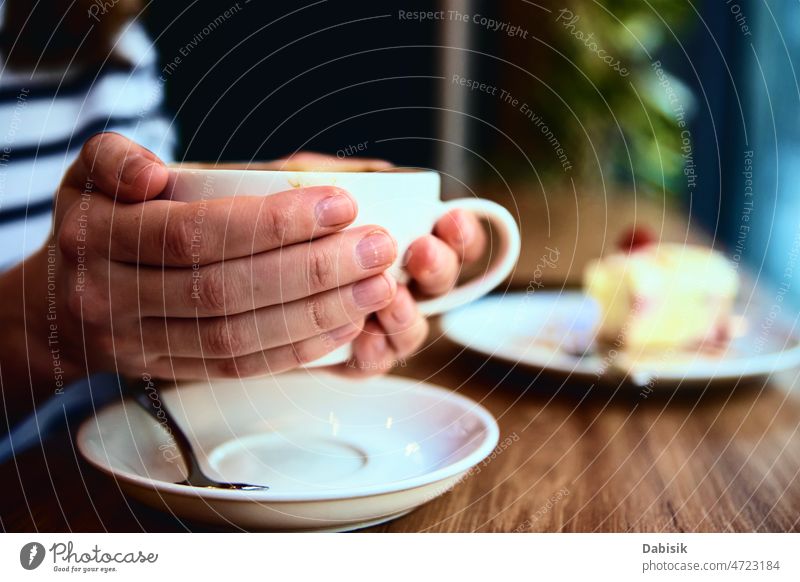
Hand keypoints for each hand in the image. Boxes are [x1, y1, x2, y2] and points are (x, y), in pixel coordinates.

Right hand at [11, 134, 400, 386]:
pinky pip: (239, 368)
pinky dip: (297, 350)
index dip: (273, 223)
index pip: (197, 234)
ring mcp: (141, 344)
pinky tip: (344, 326)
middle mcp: (113, 298)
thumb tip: (153, 172)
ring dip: (316, 315)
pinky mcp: (171, 371)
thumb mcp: (89, 174)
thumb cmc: (94, 223)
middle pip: (225, 291)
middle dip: (311, 271)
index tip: (341, 204)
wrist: (59, 303)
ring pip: (238, 339)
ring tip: (376, 288)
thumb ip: (115, 158)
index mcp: (98, 238)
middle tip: (376, 248)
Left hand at [269, 152, 486, 375]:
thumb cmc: (263, 218)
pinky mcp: (344, 356)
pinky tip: (365, 343)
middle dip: (439, 268)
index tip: (450, 220)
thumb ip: (331, 174)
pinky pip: (370, 364)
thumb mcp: (291, 181)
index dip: (462, 233)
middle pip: (439, 284)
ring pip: (411, 330)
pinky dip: (373, 355)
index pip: (447, 237)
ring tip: (392, 301)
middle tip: (421, 254)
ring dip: (407, 316)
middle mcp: (394, 279)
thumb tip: (380, 173)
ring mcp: (373, 321)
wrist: (219, 264)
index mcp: (397, 236)